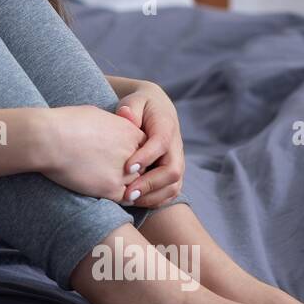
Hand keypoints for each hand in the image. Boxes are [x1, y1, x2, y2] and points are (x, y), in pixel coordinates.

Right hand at [41, 105, 145, 202]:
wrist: (49, 138)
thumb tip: (109, 130)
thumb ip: (112, 126)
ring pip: (137, 185)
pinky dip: (121, 198)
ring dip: (128, 186)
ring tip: (113, 184)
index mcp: (131, 133)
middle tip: (119, 173)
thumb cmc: (67, 122)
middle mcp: (133, 153)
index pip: (147, 148)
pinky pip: (126, 199)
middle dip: (134, 171)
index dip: (136, 154)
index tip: (124, 157)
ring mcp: (124, 172)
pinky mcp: (110, 189)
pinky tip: (109, 193)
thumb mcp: (97, 115)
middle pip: (144, 167)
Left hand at [115, 82, 185, 207]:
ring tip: (129, 200)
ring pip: (174, 185)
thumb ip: (130, 108)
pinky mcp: (172, 173)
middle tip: (127, 193)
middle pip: (172, 170)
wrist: (156, 109)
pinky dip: (155, 200)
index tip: (128, 168)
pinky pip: (170, 192)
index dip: (147, 157)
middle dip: (150, 184)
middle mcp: (176, 147)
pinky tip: (135, 202)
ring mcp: (177, 162)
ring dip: (152, 197)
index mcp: (166, 127)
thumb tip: (126, 116)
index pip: (161, 144)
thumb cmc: (140, 106)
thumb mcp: (134, 101)